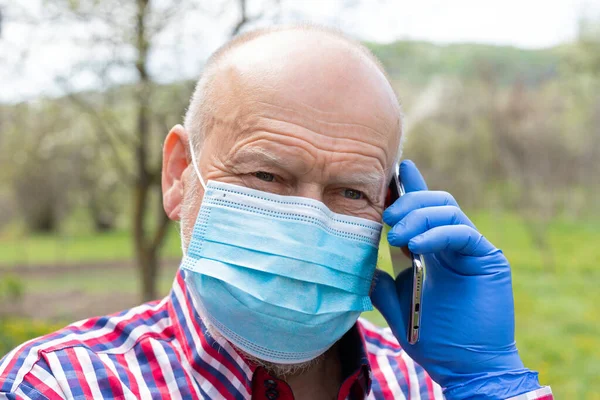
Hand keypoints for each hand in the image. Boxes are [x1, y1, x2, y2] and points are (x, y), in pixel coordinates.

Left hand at [371, 160, 540, 398]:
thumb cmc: (434, 339)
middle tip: (387, 219)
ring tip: (397, 236)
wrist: (465, 366)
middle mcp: (452, 244)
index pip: (423, 210)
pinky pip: (462, 231)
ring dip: (418, 216)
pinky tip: (416, 246)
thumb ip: (382, 284)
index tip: (397, 169)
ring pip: (448, 209)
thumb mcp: (397, 307)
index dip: (411, 187)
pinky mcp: (487, 258)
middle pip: (434, 202)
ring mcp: (471, 248)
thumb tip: (364, 268)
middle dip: (407, 202)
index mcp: (432, 250)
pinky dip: (437, 233)